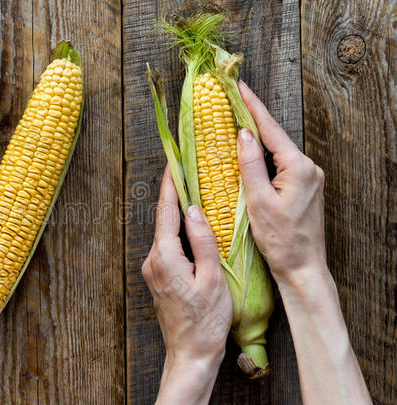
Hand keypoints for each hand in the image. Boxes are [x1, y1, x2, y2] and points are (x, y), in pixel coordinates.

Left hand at [142, 166, 231, 403]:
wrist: (190, 353)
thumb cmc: (205, 321)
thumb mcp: (212, 278)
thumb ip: (203, 241)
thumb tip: (194, 210)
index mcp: (165, 257)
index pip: (166, 211)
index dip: (170, 184)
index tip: (172, 162)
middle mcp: (153, 260)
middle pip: (164, 219)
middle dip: (175, 195)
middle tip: (187, 171)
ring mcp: (153, 270)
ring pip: (166, 233)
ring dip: (177, 214)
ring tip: (193, 193)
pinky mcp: (158, 278)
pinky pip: (168, 247)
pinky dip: (178, 233)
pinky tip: (192, 228)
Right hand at [237, 82, 370, 403]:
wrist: (303, 267)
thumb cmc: (280, 240)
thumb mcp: (259, 202)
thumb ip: (251, 165)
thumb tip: (243, 134)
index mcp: (298, 168)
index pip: (270, 130)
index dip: (252, 107)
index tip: (239, 87)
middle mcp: (308, 168)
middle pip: (275, 137)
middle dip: (253, 119)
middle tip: (231, 102)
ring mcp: (309, 178)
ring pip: (278, 151)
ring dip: (257, 139)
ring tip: (235, 124)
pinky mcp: (304, 188)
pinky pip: (281, 164)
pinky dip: (264, 157)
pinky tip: (248, 155)